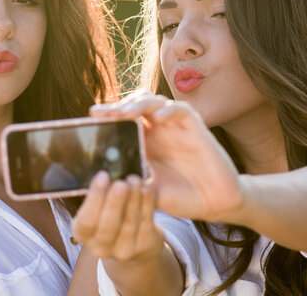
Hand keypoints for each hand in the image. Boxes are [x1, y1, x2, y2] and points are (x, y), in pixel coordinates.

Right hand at [72, 172, 164, 262]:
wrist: (135, 242)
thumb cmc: (111, 215)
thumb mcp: (98, 206)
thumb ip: (98, 190)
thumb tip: (103, 157)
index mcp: (82, 233)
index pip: (86, 220)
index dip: (94, 198)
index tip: (103, 175)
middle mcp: (100, 247)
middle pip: (106, 226)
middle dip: (114, 202)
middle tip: (120, 182)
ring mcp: (123, 250)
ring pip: (128, 224)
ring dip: (132, 200)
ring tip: (135, 179)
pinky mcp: (143, 246)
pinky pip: (145, 224)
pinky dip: (146, 205)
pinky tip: (147, 189)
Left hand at [91, 90, 243, 221]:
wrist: (214, 204)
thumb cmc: (180, 196)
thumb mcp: (148, 191)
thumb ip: (131, 181)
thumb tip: (103, 176)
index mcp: (143, 142)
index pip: (121, 120)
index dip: (108, 115)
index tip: (92, 116)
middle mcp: (157, 130)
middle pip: (134, 105)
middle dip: (118, 106)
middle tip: (104, 113)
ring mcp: (175, 126)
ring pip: (154, 102)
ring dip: (138, 104)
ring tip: (125, 113)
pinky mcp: (195, 127)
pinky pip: (181, 110)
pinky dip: (168, 110)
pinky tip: (158, 118)